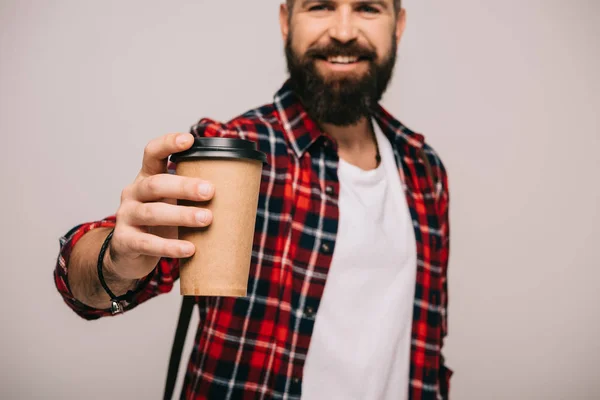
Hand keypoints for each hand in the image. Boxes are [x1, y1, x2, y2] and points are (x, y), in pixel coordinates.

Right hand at [107, 132, 213, 279]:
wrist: (129, 255)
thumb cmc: (159, 223)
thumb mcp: (171, 203)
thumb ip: (192, 196)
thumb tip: (242, 194)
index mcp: (147, 177)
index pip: (152, 153)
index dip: (168, 143)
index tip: (190, 140)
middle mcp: (133, 193)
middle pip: (156, 184)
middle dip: (184, 186)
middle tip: (210, 191)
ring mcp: (126, 217)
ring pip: (152, 213)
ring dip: (182, 215)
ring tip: (207, 219)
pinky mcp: (125, 242)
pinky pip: (148, 243)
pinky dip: (170, 246)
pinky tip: (190, 249)